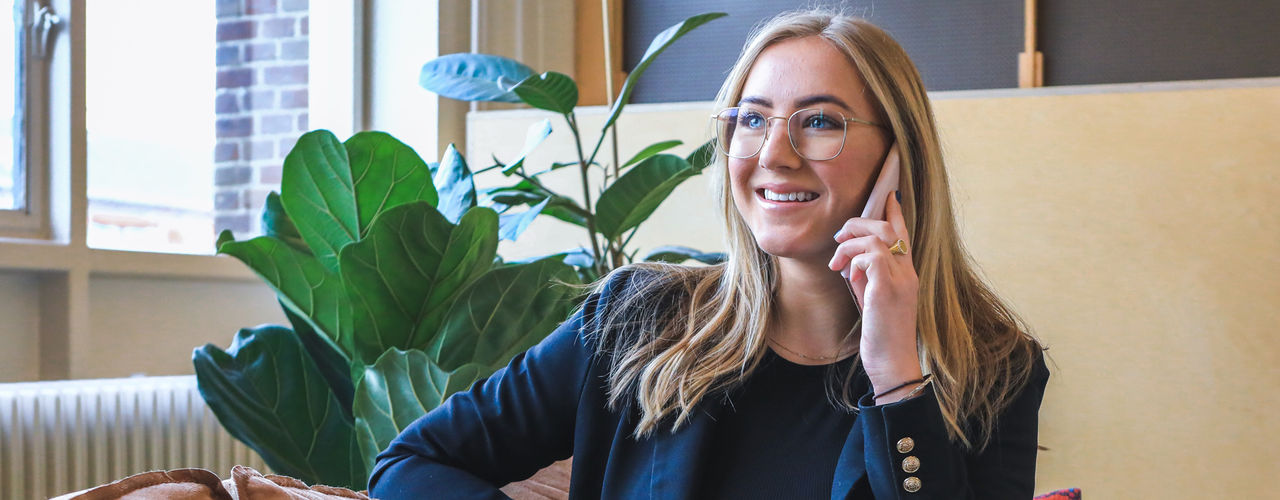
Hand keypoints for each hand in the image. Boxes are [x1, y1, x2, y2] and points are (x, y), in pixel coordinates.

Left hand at [827, 179, 921, 399]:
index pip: (904, 233)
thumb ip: (866, 278)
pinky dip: (854, 260)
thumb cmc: (880, 335)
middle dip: (858, 223)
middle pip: (887, 227)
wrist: (892, 363)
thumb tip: (850, 262)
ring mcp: (900, 280)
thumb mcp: (872, 300)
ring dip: (850, 244)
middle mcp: (908, 272)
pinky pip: (871, 256)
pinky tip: (846, 276)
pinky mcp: (888, 289)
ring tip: (836, 262)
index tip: (889, 194)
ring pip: (877, 237)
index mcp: (906, 273)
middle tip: (838, 238)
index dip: (895, 212)